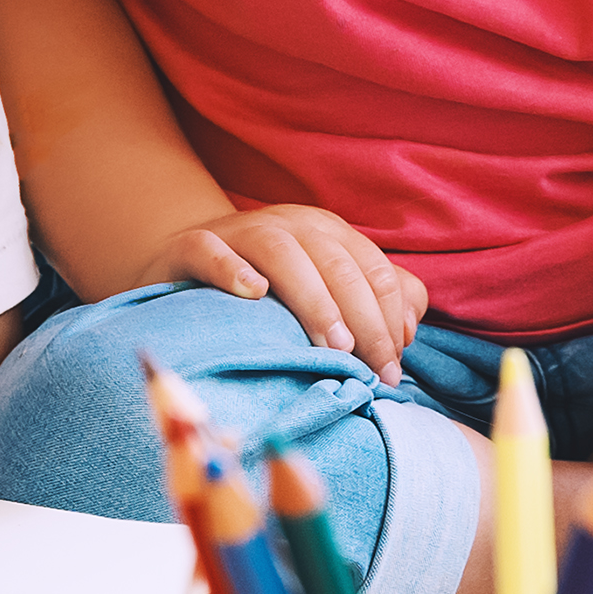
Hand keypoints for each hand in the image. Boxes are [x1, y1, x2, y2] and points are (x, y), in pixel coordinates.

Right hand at [139, 203, 427, 372]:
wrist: (184, 261)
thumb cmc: (266, 286)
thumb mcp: (325, 289)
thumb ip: (375, 302)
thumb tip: (409, 330)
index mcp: (328, 233)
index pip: (374, 271)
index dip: (390, 320)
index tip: (392, 370)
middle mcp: (290, 224)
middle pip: (338, 264)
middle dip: (364, 319)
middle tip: (371, 369)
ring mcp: (240, 231)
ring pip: (283, 253)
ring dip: (314, 298)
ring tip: (333, 343)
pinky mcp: (193, 244)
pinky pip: (211, 249)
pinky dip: (232, 268)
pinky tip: (252, 292)